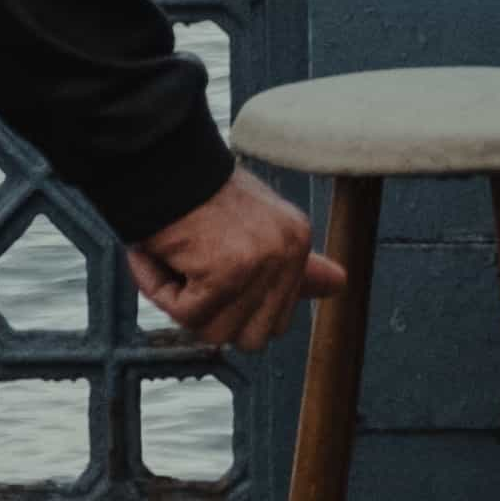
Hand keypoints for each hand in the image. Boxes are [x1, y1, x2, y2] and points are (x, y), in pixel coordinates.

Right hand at [129, 167, 317, 354]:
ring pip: (216, 332)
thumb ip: (292, 264)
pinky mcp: (225, 274)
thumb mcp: (251, 224)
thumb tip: (339, 283)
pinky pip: (185, 315)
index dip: (235, 309)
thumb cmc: (193, 190)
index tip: (213, 280)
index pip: (278, 321)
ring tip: (177, 259)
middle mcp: (287, 253)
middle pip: (251, 337)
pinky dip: (161, 289)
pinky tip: (162, 255)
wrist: (160, 162)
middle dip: (213, 313)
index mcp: (296, 241)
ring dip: (183, 302)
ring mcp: (259, 265)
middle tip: (193, 273)